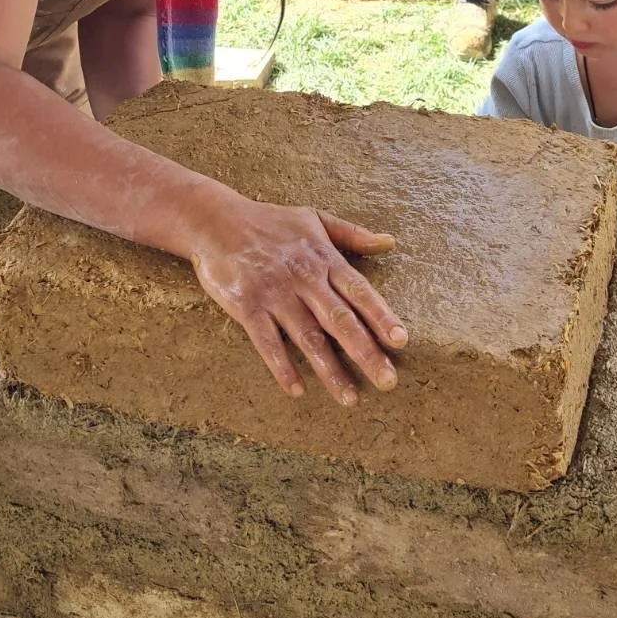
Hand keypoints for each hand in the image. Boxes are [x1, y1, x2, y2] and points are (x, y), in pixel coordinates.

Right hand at [187, 196, 407, 406]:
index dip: (381, 316)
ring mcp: (274, 293)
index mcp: (323, 258)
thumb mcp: (314, 219)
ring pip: (308, 337)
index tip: (401, 341)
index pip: (359, 291)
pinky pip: (267, 342)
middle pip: (339, 320)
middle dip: (365, 352)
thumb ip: (352, 234)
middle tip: (387, 381)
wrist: (215, 221)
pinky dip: (282, 367)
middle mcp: (303, 278)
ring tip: (350, 398)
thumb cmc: (270, 222)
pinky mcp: (247, 306)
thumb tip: (390, 242)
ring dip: (330, 370)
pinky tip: (297, 390)